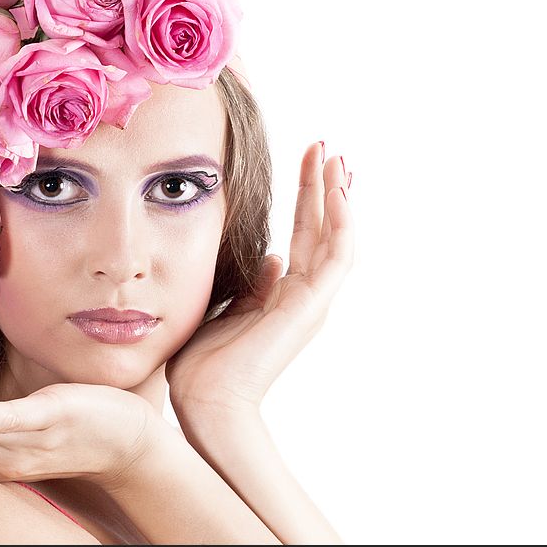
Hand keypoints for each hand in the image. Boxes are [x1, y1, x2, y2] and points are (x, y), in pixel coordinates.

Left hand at [166, 141, 353, 414]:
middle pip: (321, 229)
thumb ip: (252, 283)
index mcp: (284, 295)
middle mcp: (303, 296)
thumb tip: (271, 258)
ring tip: (333, 157)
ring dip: (336, 196)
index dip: (306, 199)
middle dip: (321, 186)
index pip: (303, 236)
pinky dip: (341, 220)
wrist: (206, 400)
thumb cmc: (205, 363)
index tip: (304, 162)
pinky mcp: (312, 305)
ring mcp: (311, 301)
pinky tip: (337, 189)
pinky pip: (337, 254)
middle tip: (323, 146)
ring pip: (337, 237)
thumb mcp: (228, 307)